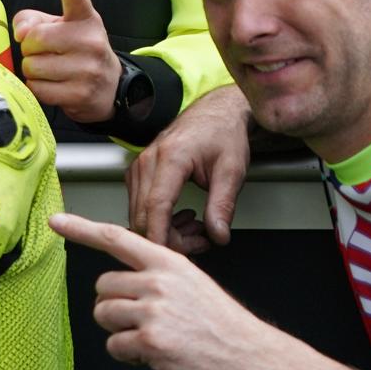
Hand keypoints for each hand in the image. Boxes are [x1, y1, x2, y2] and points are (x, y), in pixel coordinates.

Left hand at [13, 0, 121, 123]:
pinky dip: (37, 88)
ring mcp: (88, 69)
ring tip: (51, 70)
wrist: (108, 87)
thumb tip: (21, 33)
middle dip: (29, 48)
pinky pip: (38, 89)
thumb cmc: (75, 51)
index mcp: (85, 20)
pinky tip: (53, 85)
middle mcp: (90, 41)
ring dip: (33, 70)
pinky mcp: (81, 94)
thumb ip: (32, 21)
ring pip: (33, 66)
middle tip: (44, 53)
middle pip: (34, 40)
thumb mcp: (59, 29)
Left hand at [50, 211, 276, 369]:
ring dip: (119, 330)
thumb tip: (120, 280)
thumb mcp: (190, 280)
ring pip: (103, 314)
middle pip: (102, 286)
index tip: (56, 222)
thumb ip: (154, 273)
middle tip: (143, 319)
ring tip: (150, 336)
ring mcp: (153, 311)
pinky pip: (114, 346)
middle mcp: (157, 281)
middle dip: (115, 305)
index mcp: (166, 262)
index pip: (116, 238)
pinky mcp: (150, 341)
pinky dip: (127, 355)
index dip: (82, 229)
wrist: (249, 353)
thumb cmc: (217, 320)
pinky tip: (152, 354)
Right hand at [127, 85, 251, 253]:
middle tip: (202, 242)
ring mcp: (139, 167)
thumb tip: (218, 235)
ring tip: (198, 230)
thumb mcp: (232, 170)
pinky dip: (159, 220)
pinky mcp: (139, 173)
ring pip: (138, 214)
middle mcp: (148, 161)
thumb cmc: (222, 134)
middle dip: (169, 239)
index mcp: (170, 157)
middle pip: (143, 215)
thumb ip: (223, 205)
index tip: (170, 257)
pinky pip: (139, 206)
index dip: (161, 235)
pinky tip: (182, 219)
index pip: (156, 206)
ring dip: (165, 231)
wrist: (215, 113)